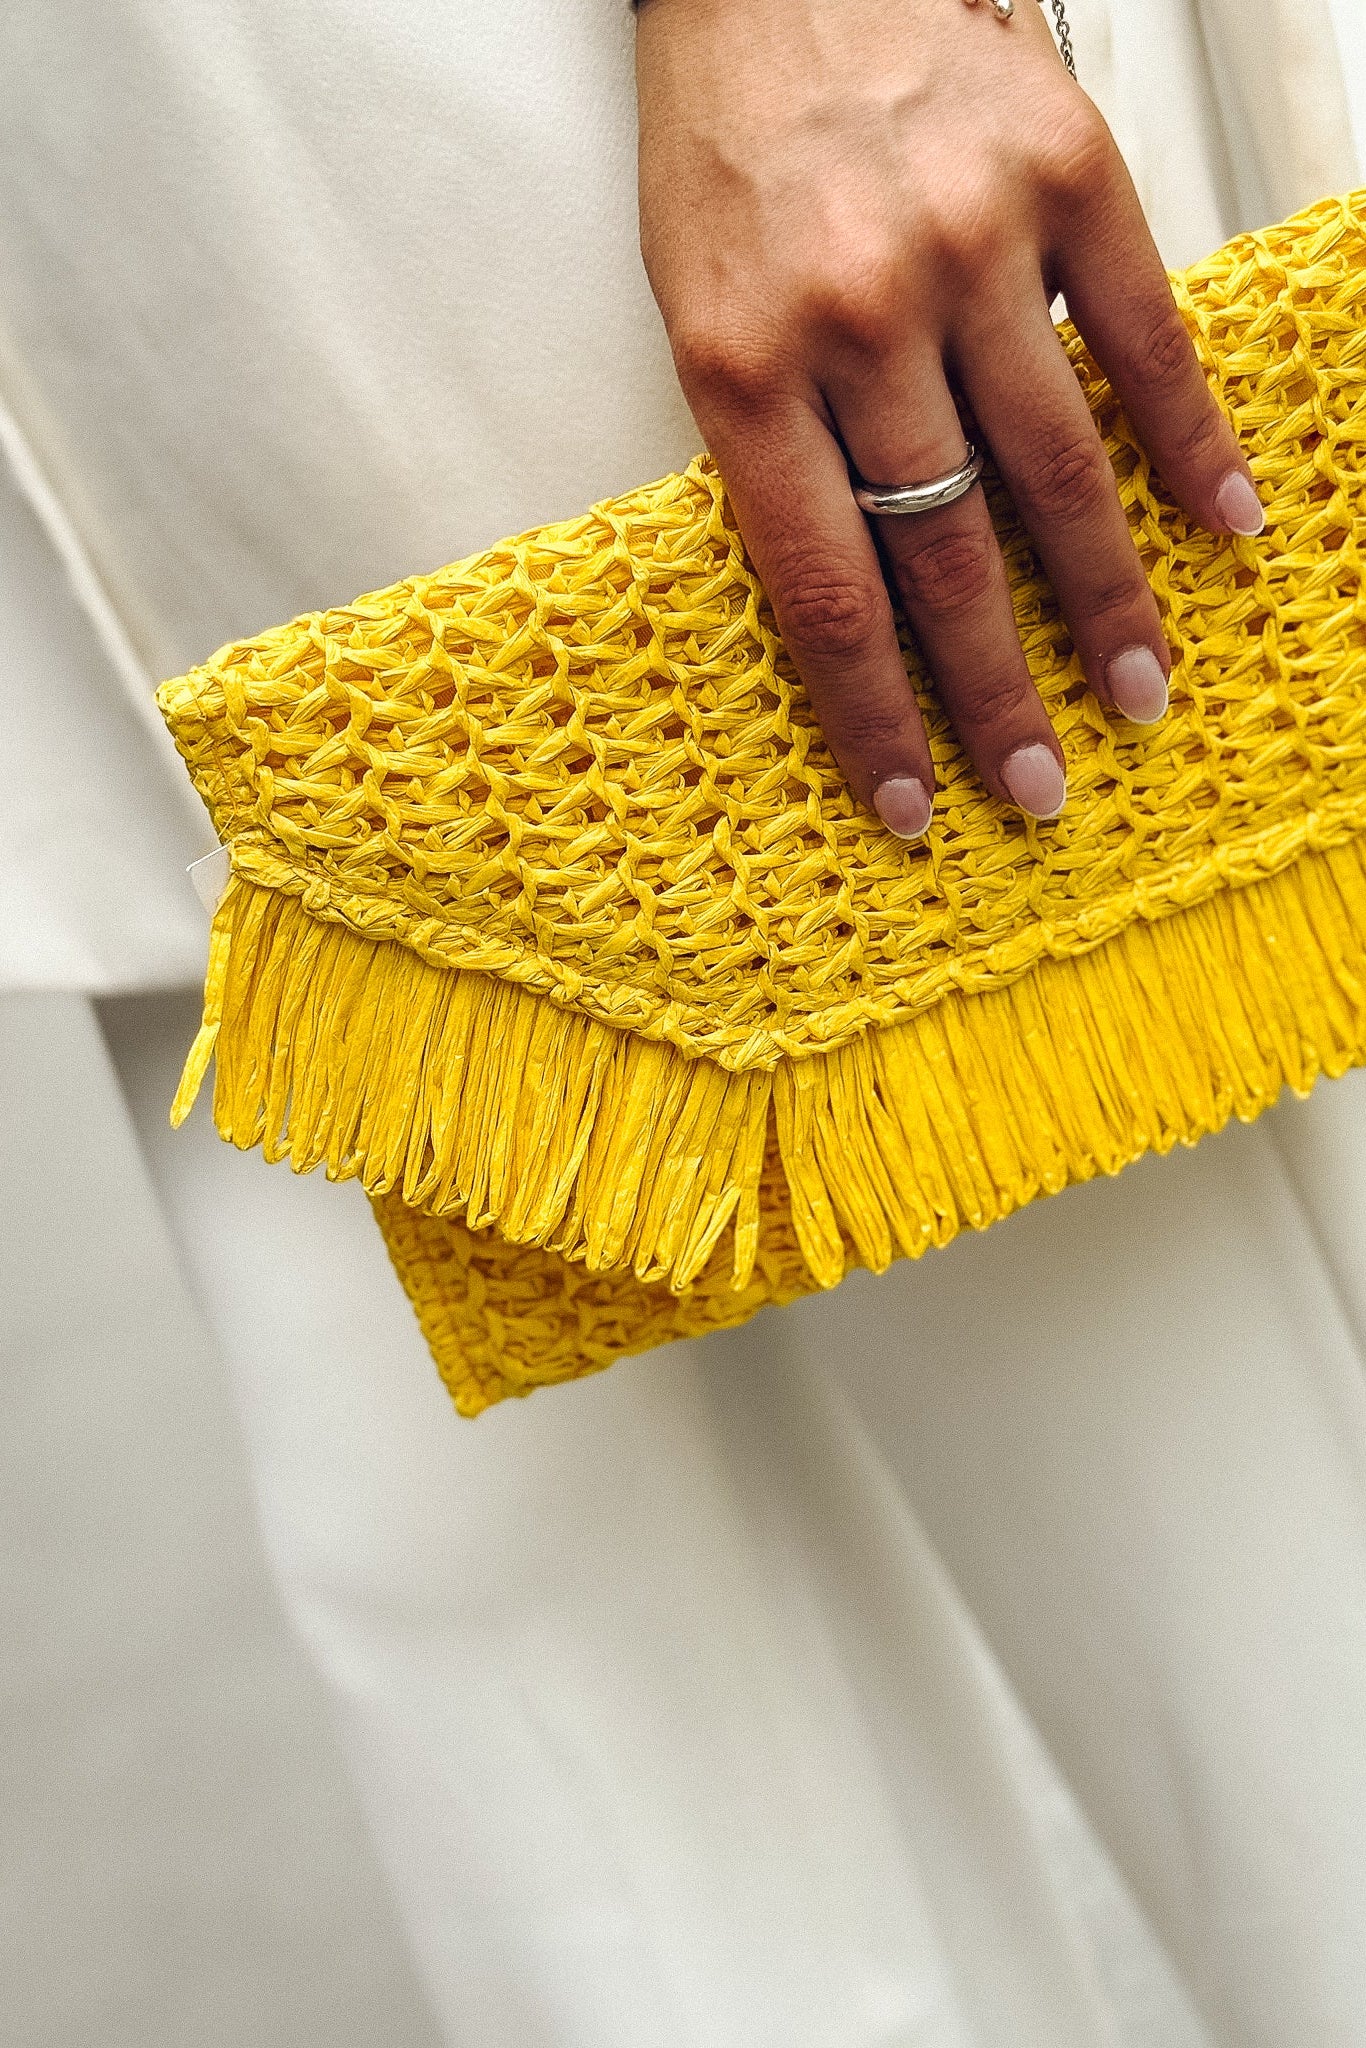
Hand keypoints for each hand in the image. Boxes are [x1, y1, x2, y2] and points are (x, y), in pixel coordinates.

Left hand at [634, 0, 1263, 832]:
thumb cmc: (729, 145)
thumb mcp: (698, 314)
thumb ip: (778, 452)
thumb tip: (870, 602)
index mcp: (742, 366)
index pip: (825, 594)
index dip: (877, 719)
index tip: (915, 806)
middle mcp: (859, 314)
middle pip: (947, 556)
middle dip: (1000, 695)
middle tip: (1042, 787)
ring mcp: (970, 244)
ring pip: (1056, 469)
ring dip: (1106, 601)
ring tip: (1140, 690)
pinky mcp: (1063, 174)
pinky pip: (1143, 338)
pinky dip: (1190, 443)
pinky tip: (1221, 528)